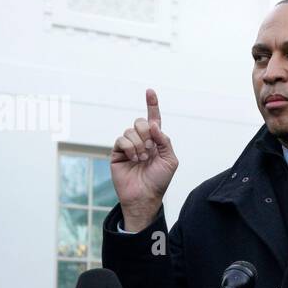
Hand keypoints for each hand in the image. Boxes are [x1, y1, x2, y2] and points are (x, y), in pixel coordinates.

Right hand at [111, 88, 177, 231]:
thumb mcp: (170, 160)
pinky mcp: (117, 152)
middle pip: (140, 122)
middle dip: (147, 134)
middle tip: (150, 150)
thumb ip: (165, 141)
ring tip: (142, 159)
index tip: (150, 91)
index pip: (153, 119)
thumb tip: (154, 125)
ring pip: (130, 131)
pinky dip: (129, 148)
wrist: (145, 196)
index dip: (152, 105)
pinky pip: (121, 139)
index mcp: (156, 141)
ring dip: (139, 145)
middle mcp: (141, 141)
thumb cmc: (159, 180)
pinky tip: (133, 159)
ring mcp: (128, 146)